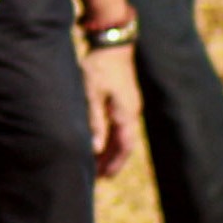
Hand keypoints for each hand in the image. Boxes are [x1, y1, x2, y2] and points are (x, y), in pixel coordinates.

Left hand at [83, 44, 141, 178]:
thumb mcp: (91, 94)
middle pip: (124, 143)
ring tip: (97, 164)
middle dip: (111, 160)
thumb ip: (94, 121)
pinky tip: (99, 141)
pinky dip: (110, 136)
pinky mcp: (124, 99)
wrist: (112, 43)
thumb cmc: (100, 67)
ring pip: (121, 134)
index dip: (115, 163)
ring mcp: (129, 105)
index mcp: (126, 113)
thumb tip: (95, 148)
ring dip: (110, 149)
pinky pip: (119, 124)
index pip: (124, 146)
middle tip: (98, 177)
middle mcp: (131, 111)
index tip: (105, 178)